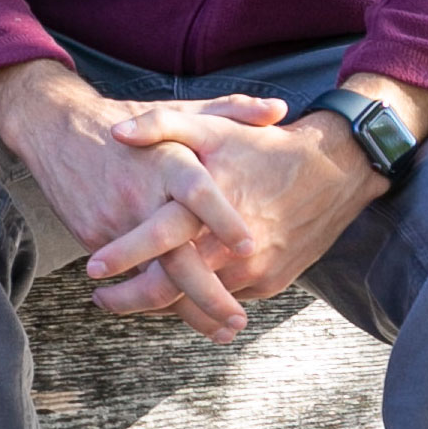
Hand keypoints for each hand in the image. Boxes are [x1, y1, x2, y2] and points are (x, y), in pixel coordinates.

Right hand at [0, 57, 260, 341]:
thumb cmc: (126, 120)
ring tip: (220, 331)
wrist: (55, 128)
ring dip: (186, 309)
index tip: (249, 247)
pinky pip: (130, 274)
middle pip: (175, 254)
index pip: (198, 193)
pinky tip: (184, 313)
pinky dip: (156, 297)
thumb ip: (232, 110)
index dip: (223, 219)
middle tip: (238, 320)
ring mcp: (116, 221)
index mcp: (168, 161)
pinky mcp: (95, 235)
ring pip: (152, 276)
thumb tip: (280, 110)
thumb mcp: (179, 110)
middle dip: (208, 293)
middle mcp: (142, 195)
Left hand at [91, 76, 427, 307]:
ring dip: (161, 303)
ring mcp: (253, 272)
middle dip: (130, 300)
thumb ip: (162, 125)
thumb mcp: (211, 127)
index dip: (122, 259)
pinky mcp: (269, 283)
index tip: (92, 270)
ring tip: (128, 297)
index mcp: (208, 210)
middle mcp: (231, 250)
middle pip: (171, 290)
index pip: (157, 245)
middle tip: (101, 299)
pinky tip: (173, 291)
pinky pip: (224, 299)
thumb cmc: (263, 148)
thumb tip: (118, 133)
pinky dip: (196, 299)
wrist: (335, 170)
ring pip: (196, 301)